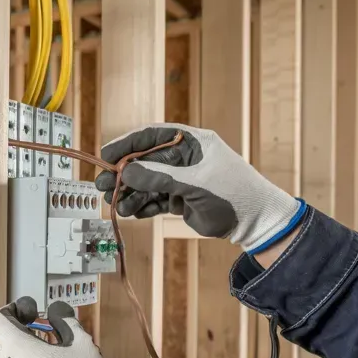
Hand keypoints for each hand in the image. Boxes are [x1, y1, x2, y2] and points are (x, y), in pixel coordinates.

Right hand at [94, 123, 305, 252]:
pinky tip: (133, 212)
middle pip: (145, 161)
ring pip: (147, 183)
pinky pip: (155, 200)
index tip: (106, 156)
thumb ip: (159, 177)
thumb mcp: (195, 182)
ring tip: (118, 206)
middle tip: (102, 185)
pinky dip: (142, 206)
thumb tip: (125, 171)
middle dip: (123, 174)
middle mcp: (184, 158)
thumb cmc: (235, 193)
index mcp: (191, 142)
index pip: (152, 136)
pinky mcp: (180, 199)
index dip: (127, 144)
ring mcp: (181, 179)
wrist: (255, 222)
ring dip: (131, 194)